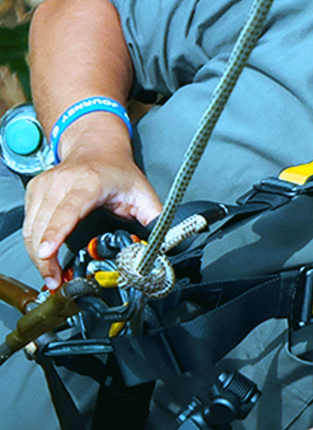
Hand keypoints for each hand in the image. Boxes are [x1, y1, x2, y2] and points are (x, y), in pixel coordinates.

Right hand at [22, 145, 160, 288]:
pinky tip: (44, 257)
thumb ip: (156, 219)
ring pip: (31, 228)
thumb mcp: (143, 193)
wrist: (97, 148)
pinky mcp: (35, 193)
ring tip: (50, 276)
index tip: (47, 253)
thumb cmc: (118, 170)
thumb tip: (166, 244)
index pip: (67, 211)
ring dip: (37, 255)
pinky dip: (34, 243)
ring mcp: (44, 187)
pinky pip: (28, 223)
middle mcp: (61, 183)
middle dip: (45, 258)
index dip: (55, 233)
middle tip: (55, 281)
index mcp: (88, 183)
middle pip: (43, 226)